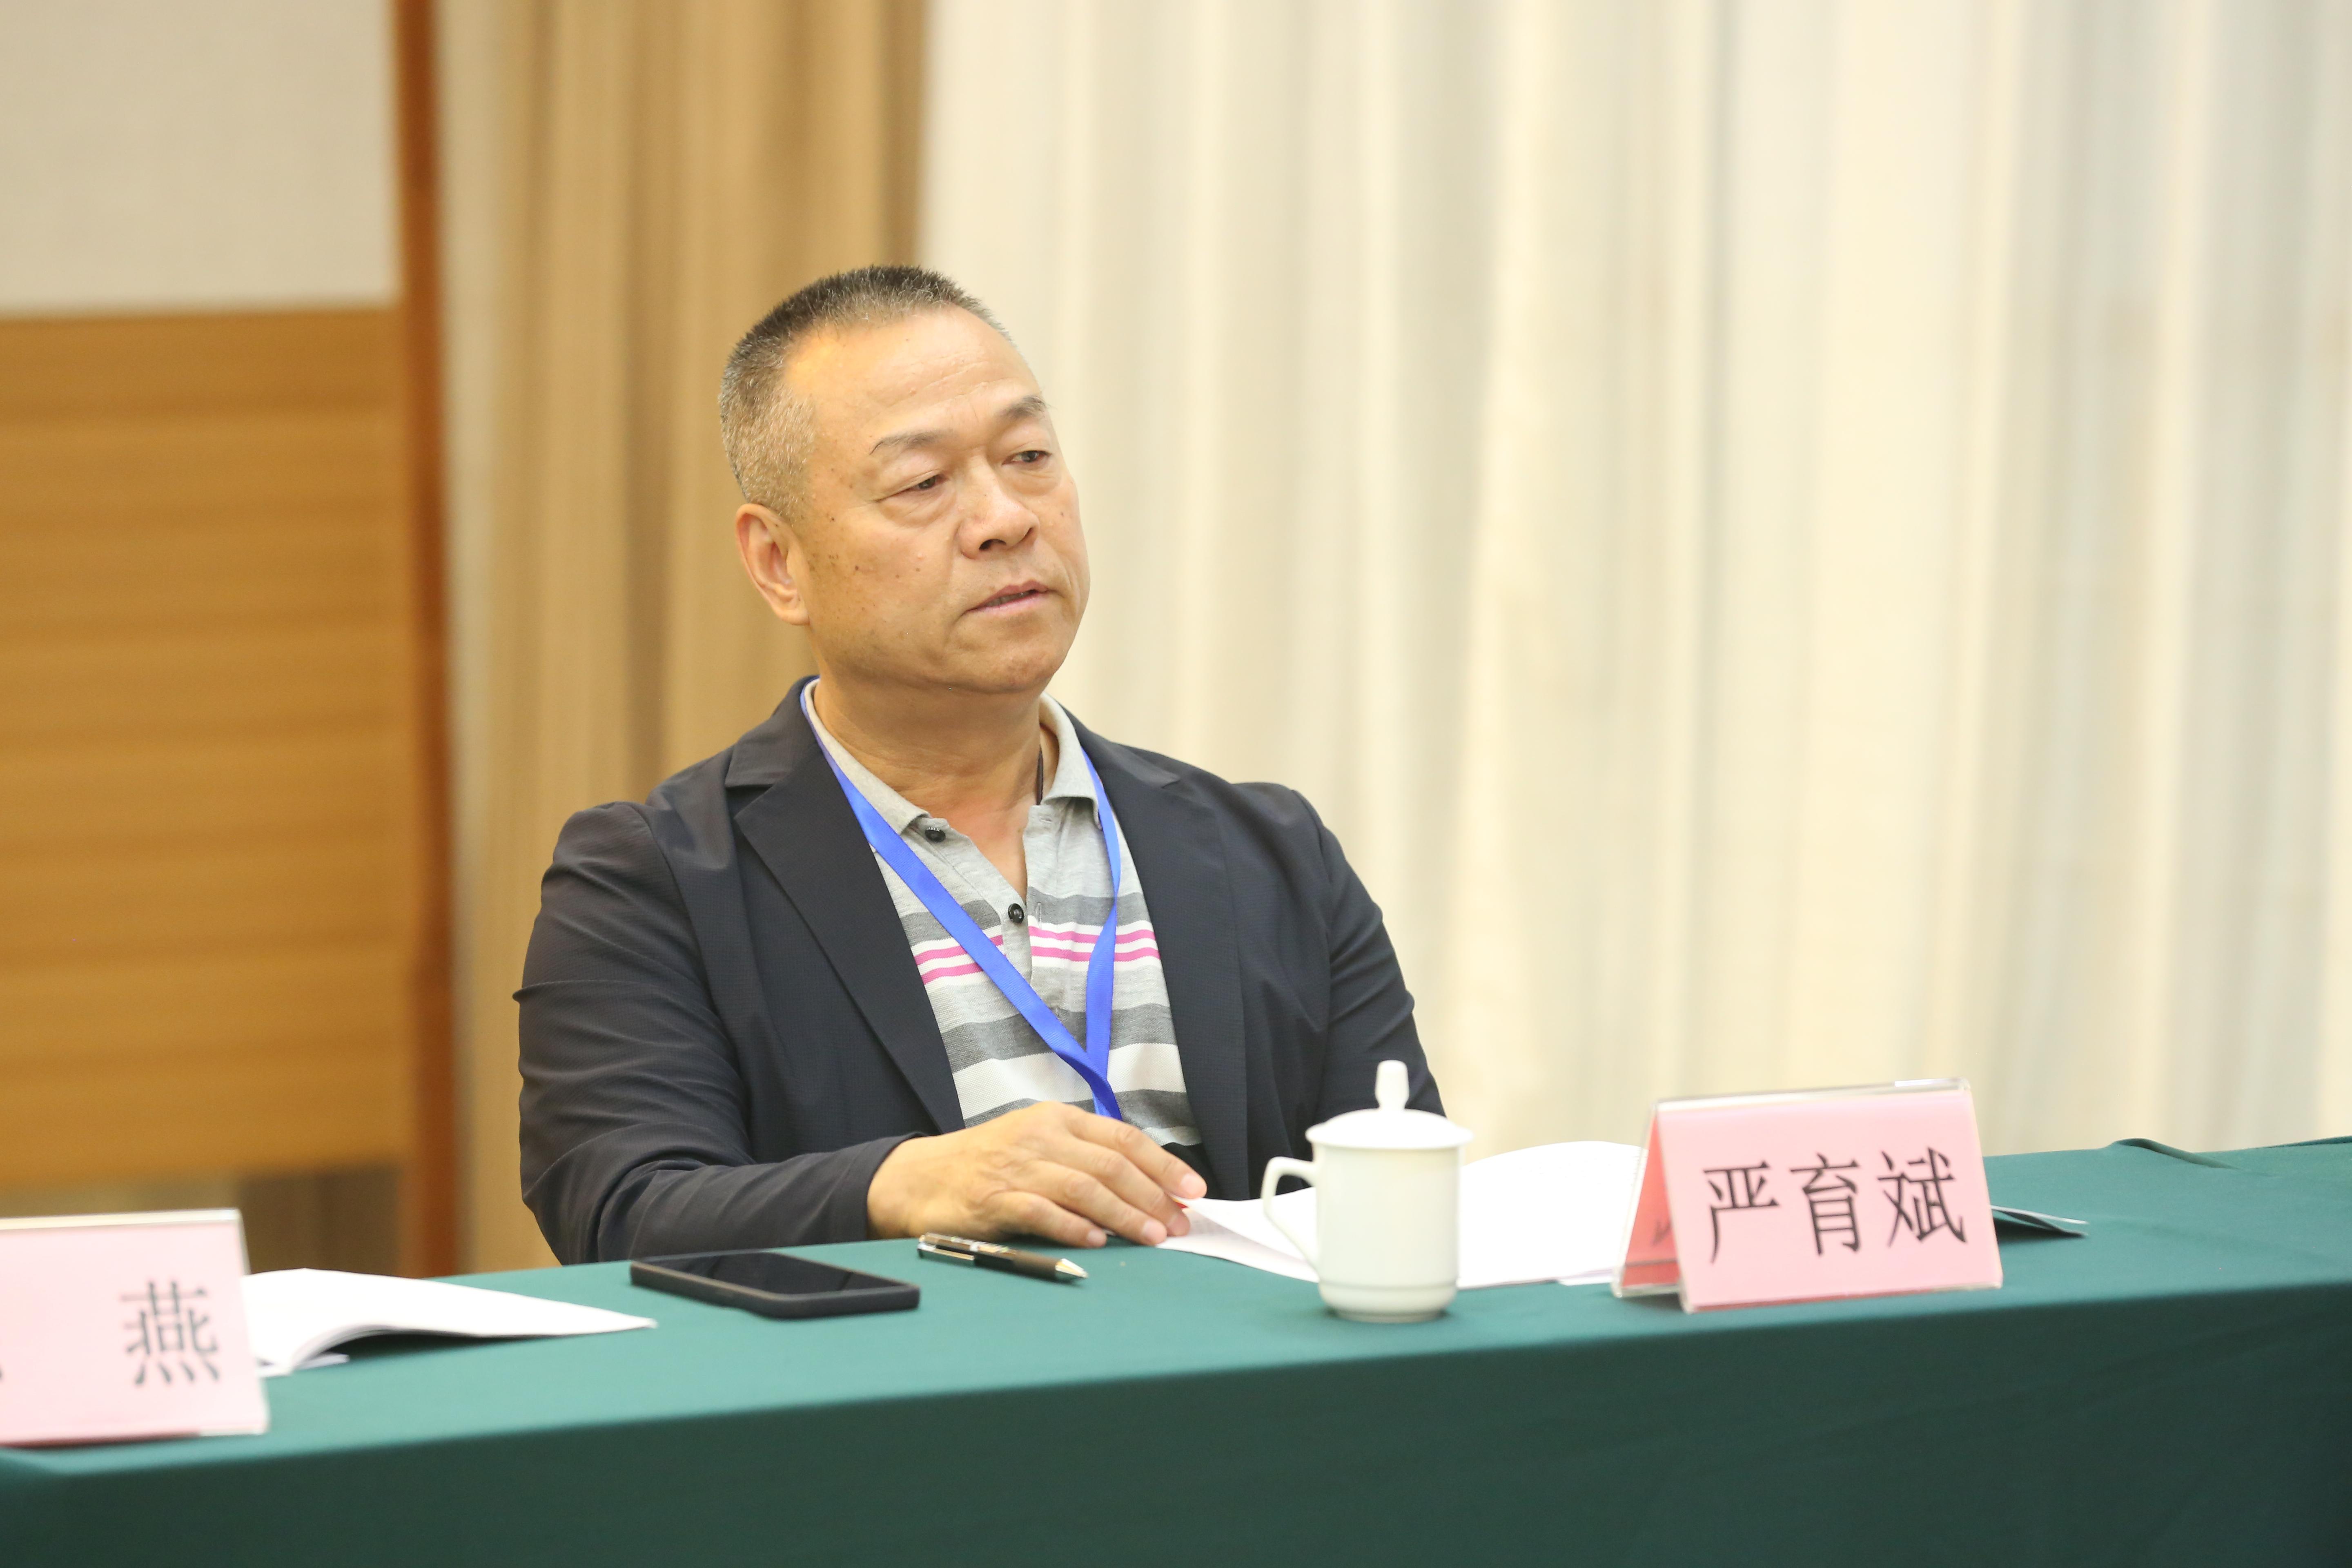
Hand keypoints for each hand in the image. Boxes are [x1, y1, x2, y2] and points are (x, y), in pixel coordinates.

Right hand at [866, 1102, 1208, 1247]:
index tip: (1193, 1191)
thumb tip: (1148, 1190)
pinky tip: (1097, 1242)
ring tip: (1152, 1237)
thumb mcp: (1041, 1145)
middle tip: (1178, 1225)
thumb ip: (1086, 1160)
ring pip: (1084, 1187)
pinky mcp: (994, 1199)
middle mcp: (1041, 1136)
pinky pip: (1042, 1212)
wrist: (921, 1178)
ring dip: (1124, 1215)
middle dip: (1152, 1197)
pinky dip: (1073, 1227)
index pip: (1122, 1139)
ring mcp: (1017, 1167)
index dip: (1163, 1165)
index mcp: (1058, 1119)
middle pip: (1110, 1165)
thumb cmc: (991, 1165)